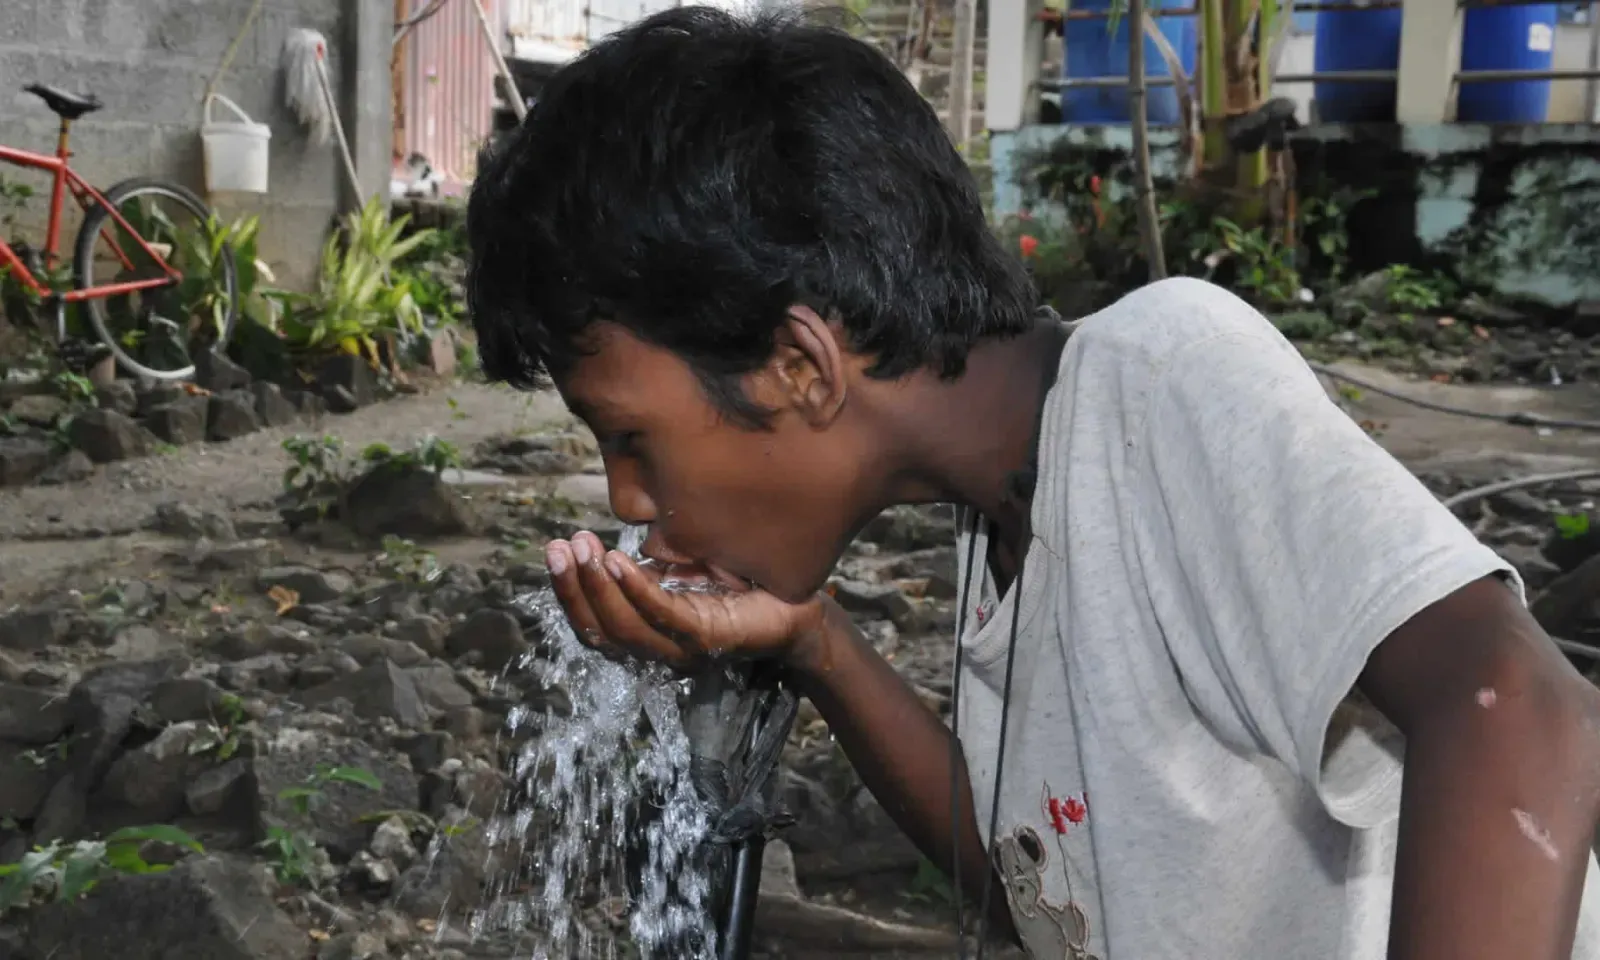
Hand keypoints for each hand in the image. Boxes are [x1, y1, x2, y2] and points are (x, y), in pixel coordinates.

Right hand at [545, 531, 826, 669]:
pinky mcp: (709, 638)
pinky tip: (616, 561)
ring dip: (595, 587)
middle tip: (556, 547)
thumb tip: (615, 538)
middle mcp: (661, 648)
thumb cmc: (743, 582)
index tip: (555, 548)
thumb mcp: (684, 569)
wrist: (801, 604)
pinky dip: (635, 589)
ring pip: (623, 627)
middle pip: (599, 630)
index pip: (594, 624)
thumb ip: (650, 566)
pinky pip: (662, 615)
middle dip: (572, 587)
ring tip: (580, 548)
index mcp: (650, 634)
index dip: (569, 590)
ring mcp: (683, 647)